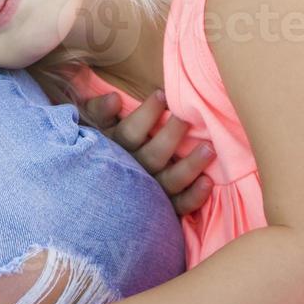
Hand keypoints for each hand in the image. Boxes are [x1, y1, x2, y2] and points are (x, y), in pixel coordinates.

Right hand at [82, 89, 213, 216]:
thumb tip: (114, 98)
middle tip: (186, 118)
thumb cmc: (104, 148)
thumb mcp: (94, 127)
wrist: (97, 197)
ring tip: (209, 148)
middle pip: (152, 156)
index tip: (162, 94)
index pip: (129, 133)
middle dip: (171, 136)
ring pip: (169, 182)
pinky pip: (179, 206)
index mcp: (116, 151)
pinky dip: (194, 197)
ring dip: (190, 166)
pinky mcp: (162, 209)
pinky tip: (207, 182)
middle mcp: (133, 173)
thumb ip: (100, 111)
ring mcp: (148, 194)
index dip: (146, 114)